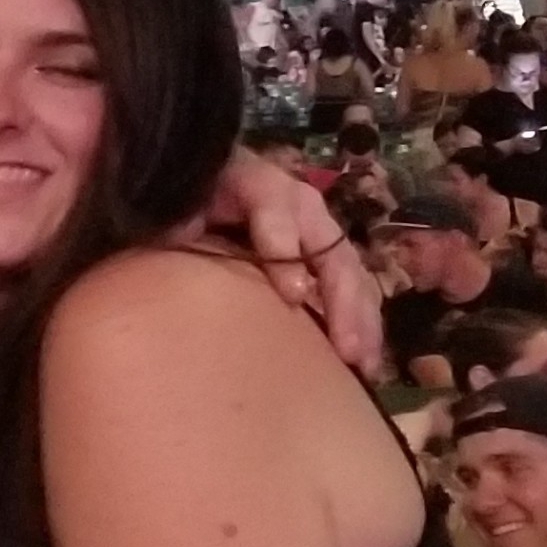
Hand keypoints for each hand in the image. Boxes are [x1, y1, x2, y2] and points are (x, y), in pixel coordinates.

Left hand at [192, 149, 380, 370]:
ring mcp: (320, 233)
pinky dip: (361, 325)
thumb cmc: (193, 200)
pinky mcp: (326, 259)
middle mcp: (302, 207)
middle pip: (330, 250)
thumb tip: (184, 236)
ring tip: (364, 362)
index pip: (276, 208)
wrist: (210, 190)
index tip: (293, 295)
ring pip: (351, 273)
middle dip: (341, 299)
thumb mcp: (182, 205)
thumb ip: (181, 219)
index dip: (284, 246)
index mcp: (260, 184)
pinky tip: (365, 362)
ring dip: (361, 319)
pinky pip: (354, 290)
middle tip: (346, 348)